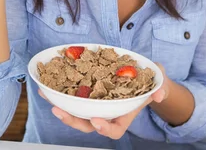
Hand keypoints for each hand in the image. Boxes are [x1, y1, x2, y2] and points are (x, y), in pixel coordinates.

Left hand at [39, 63, 169, 139]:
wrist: (142, 74)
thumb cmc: (151, 81)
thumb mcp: (159, 81)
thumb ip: (160, 87)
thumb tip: (159, 94)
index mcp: (124, 115)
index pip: (114, 130)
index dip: (104, 128)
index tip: (96, 120)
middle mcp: (107, 112)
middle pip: (88, 124)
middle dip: (73, 120)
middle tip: (60, 112)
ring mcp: (95, 104)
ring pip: (76, 112)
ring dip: (60, 107)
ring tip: (47, 97)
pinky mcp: (85, 93)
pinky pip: (69, 97)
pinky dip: (56, 92)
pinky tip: (45, 86)